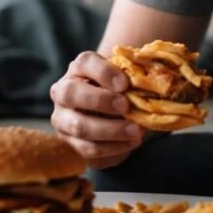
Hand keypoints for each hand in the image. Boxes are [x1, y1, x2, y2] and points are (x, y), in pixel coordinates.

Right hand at [50, 51, 144, 168]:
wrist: (110, 112)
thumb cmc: (120, 91)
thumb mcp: (125, 80)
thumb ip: (133, 78)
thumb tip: (150, 84)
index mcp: (78, 70)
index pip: (84, 62)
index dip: (104, 72)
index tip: (125, 84)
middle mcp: (63, 92)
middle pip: (70, 93)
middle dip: (100, 101)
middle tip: (126, 107)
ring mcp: (63, 120)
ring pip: (79, 126)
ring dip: (111, 131)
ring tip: (137, 132)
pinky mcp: (70, 144)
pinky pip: (88, 150)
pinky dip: (113, 148)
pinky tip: (131, 143)